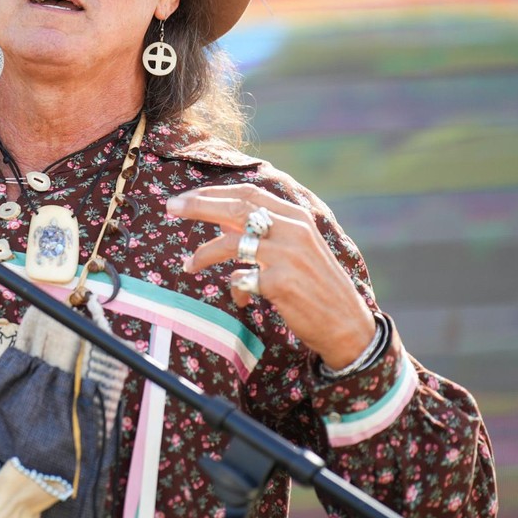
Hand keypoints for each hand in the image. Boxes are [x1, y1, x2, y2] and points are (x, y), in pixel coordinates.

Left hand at [167, 184, 375, 368]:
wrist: (347, 324)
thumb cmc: (315, 285)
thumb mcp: (295, 248)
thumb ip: (264, 231)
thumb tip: (220, 221)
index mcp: (296, 217)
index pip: (248, 194)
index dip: (212, 193)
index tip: (184, 198)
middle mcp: (293, 230)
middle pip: (235, 209)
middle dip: (198, 205)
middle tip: (170, 207)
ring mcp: (287, 256)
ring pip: (231, 244)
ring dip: (203, 254)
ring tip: (188, 264)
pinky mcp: (281, 283)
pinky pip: (240, 281)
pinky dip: (236, 290)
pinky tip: (242, 299)